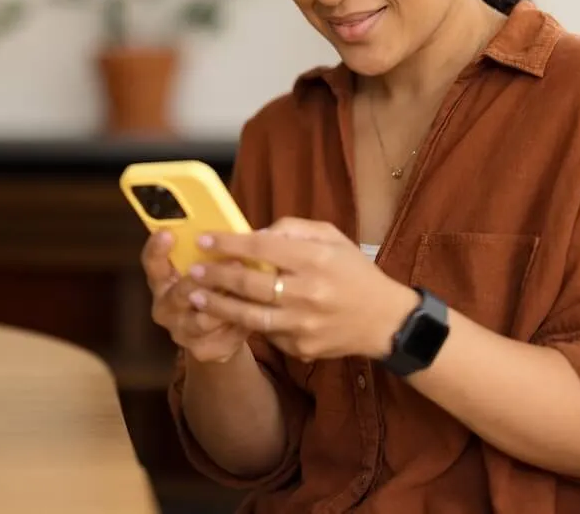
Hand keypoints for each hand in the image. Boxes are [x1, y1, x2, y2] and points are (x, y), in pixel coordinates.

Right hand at [142, 230, 250, 363]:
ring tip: (247, 289)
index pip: (152, 263)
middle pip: (180, 293)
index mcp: (162, 280)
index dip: (157, 249)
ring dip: (226, 304)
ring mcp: (181, 331)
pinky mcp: (201, 350)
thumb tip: (237, 230)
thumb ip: (212, 252)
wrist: (218, 334)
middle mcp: (165, 306)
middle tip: (232, 261)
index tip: (168, 233)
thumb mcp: (207, 267)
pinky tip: (253, 312)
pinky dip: (239, 323)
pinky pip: (223, 336)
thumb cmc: (214, 288)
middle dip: (207, 279)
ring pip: (203, 320)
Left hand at [187, 217, 418, 362]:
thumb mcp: (332, 238)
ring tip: (197, 298)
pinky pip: (268, 335)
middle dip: (216, 275)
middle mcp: (309, 292)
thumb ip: (293, 229)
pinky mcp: (303, 349)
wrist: (385, 321)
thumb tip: (255, 232)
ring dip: (218, 307)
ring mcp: (304, 325)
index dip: (228, 243)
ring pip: (249, 316)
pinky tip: (229, 317)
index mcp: (316, 259)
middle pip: (249, 283)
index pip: (261, 246)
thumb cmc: (355, 273)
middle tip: (194, 270)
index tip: (204, 239)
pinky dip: (247, 325)